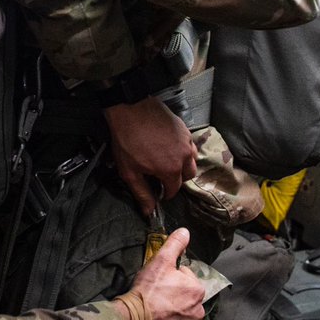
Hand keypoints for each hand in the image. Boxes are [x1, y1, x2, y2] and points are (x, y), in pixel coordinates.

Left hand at [105, 96, 197, 213]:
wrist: (130, 108)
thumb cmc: (127, 140)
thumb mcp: (129, 171)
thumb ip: (141, 193)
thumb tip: (149, 211)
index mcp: (171, 170)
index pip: (174, 189)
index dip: (166, 193)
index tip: (159, 191)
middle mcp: (184, 156)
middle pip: (188, 175)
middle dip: (177, 179)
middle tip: (163, 176)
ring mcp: (186, 141)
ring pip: (192, 160)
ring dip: (184, 164)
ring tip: (168, 162)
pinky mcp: (184, 128)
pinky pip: (189, 144)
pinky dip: (183, 150)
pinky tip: (170, 147)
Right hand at [112, 228, 204, 319]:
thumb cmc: (149, 289)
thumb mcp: (160, 261)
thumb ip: (175, 244)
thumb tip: (185, 231)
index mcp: (197, 290)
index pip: (186, 276)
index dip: (171, 275)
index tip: (159, 280)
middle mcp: (198, 310)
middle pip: (185, 295)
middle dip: (174, 292)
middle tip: (155, 293)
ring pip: (182, 312)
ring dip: (172, 309)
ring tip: (155, 307)